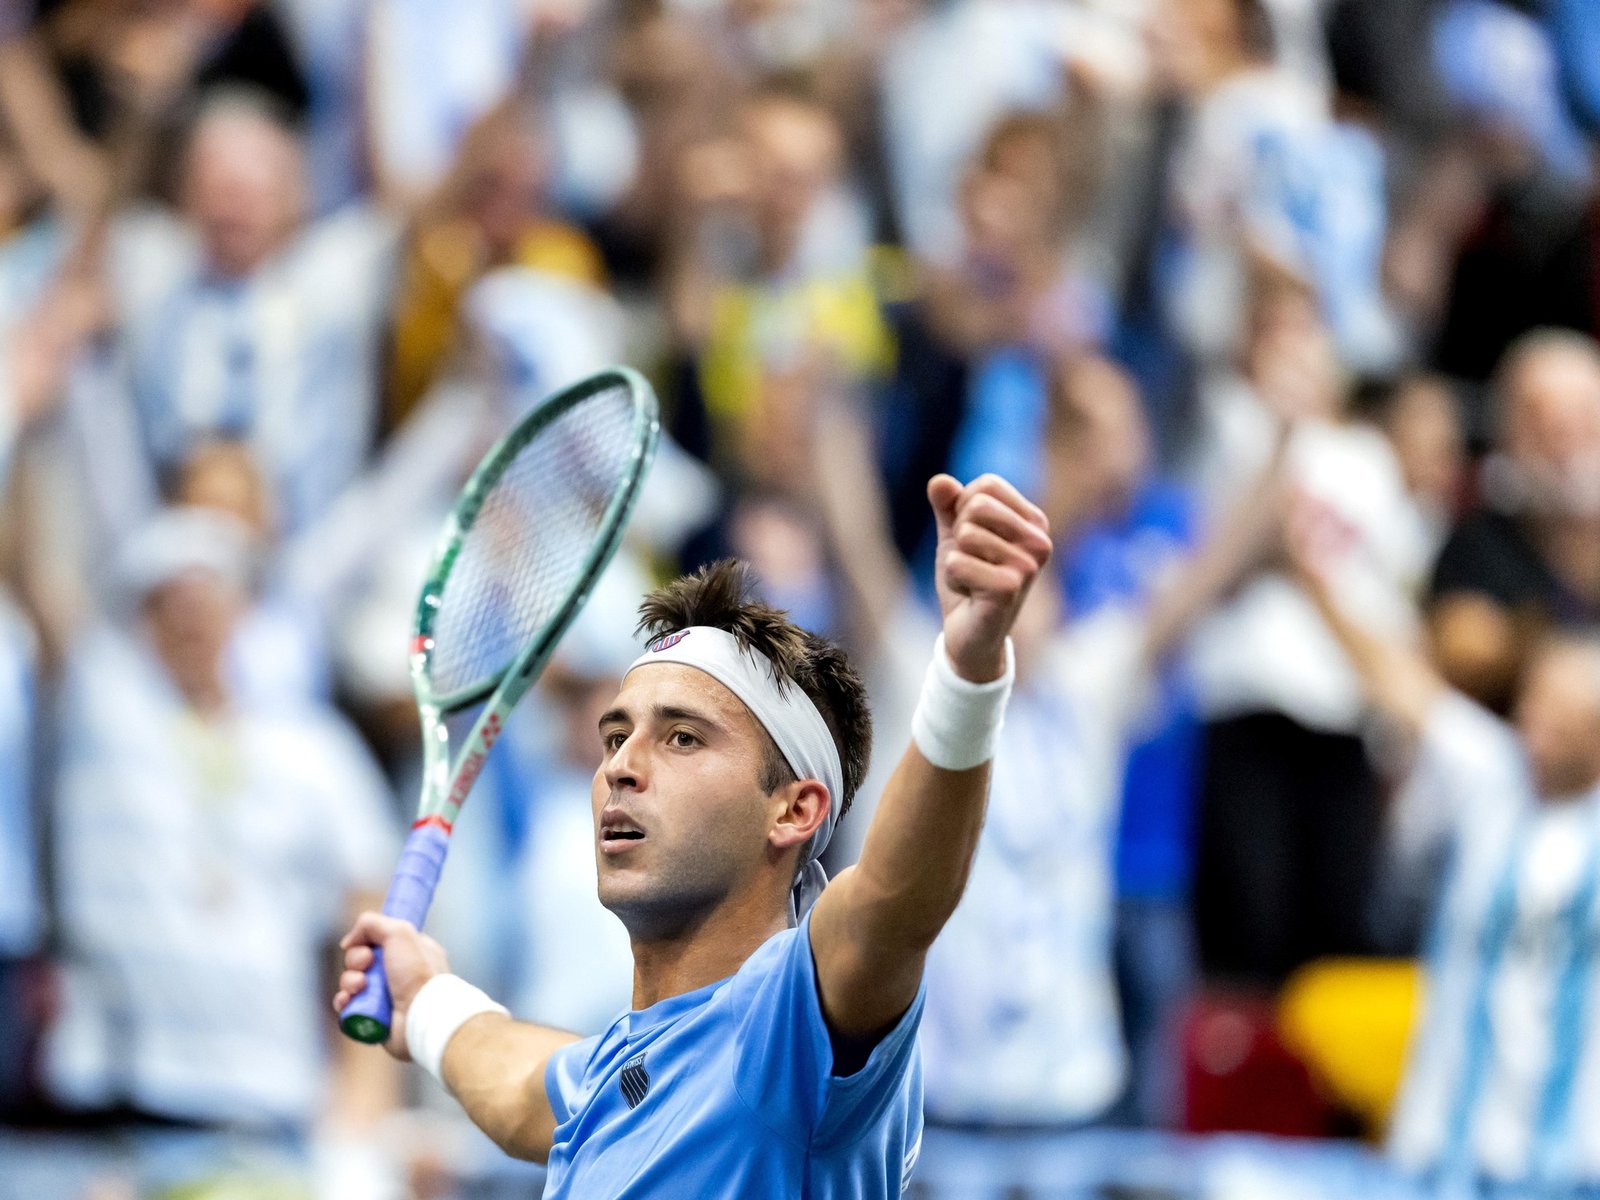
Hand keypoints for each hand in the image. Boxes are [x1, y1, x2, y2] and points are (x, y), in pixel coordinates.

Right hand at [333, 913, 451, 1060]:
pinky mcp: (372, 1018)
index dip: (365, 942)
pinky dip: (344, 1002)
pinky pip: (348, 1007)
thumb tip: (348, 941)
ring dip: (349, 981)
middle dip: (355, 961)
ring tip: (360, 986)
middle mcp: (397, 974)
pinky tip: (347, 1000)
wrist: (422, 1016)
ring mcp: (384, 997)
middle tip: (366, 965)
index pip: (376, 942)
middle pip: (360, 961)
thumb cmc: (418, 974)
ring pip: (351, 983)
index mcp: (409, 953)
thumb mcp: (399, 932)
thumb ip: (372, 924)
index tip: (367, 946)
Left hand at [927, 473, 1052, 680]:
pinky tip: (970, 595)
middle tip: (972, 563)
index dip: (963, 509)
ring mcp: (1028, 566)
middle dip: (959, 536)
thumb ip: (947, 505)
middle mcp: (1040, 541)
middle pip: (976, 506)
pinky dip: (953, 579)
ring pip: (965, 536)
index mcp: (1034, 522)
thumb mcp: (954, 536)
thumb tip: (939, 481)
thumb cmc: (968, 579)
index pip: (986, 486)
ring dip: (956, 561)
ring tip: (972, 580)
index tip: (973, 540)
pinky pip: (956, 563)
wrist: (969, 634)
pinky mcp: (1010, 589)